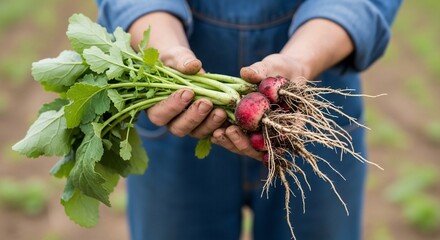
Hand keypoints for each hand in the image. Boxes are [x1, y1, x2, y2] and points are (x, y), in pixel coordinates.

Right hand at [129, 13, 227, 138]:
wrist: (186, 67)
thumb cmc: (175, 62)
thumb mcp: (175, 57)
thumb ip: (181, 61)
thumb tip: (194, 65)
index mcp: (156, 107)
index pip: (160, 114)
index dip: (173, 106)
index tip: (188, 92)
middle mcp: (171, 120)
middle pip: (179, 128)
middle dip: (193, 116)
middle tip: (206, 103)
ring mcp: (189, 125)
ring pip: (197, 132)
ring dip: (209, 124)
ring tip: (221, 111)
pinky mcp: (205, 124)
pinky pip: (212, 131)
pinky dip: (221, 126)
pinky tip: (229, 116)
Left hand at [211, 53, 307, 160]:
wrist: (282, 70)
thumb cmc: (283, 68)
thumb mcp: (275, 66)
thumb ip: (262, 70)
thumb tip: (246, 72)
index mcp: (288, 122)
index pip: (277, 140)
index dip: (263, 143)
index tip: (252, 137)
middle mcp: (274, 132)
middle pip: (258, 148)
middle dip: (242, 143)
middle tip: (228, 131)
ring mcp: (260, 131)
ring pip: (246, 146)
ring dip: (231, 142)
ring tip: (217, 133)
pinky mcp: (247, 127)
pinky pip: (237, 136)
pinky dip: (227, 136)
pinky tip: (213, 131)